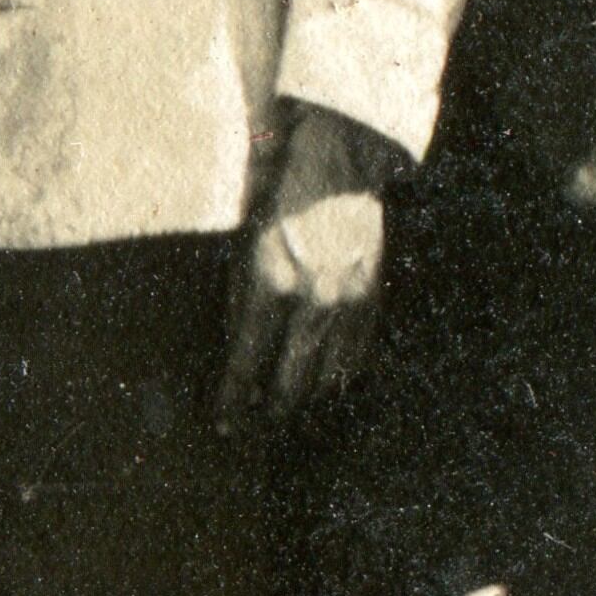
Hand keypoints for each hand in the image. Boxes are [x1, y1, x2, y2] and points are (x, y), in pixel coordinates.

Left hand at [218, 102, 398, 427]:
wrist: (335, 167)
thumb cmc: (273, 202)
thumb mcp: (239, 249)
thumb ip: (238, 300)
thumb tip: (236, 352)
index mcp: (269, 284)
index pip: (246, 362)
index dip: (233, 396)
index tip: (223, 420)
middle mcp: (311, 300)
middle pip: (290, 379)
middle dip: (269, 409)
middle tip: (252, 427)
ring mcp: (347, 301)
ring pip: (328, 374)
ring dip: (306, 399)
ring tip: (286, 417)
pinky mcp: (372, 296)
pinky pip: (357, 353)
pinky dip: (340, 375)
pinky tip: (325, 388)